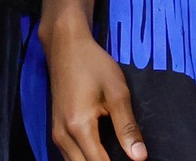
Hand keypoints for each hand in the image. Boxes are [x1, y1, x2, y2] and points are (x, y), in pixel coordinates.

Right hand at [46, 26, 145, 160]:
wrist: (65, 45)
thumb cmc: (93, 64)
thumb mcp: (117, 91)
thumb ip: (127, 126)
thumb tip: (139, 157)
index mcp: (78, 126)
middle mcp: (62, 133)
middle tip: (125, 160)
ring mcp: (56, 130)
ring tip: (112, 157)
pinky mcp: (56, 126)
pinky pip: (68, 154)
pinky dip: (83, 159)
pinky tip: (98, 155)